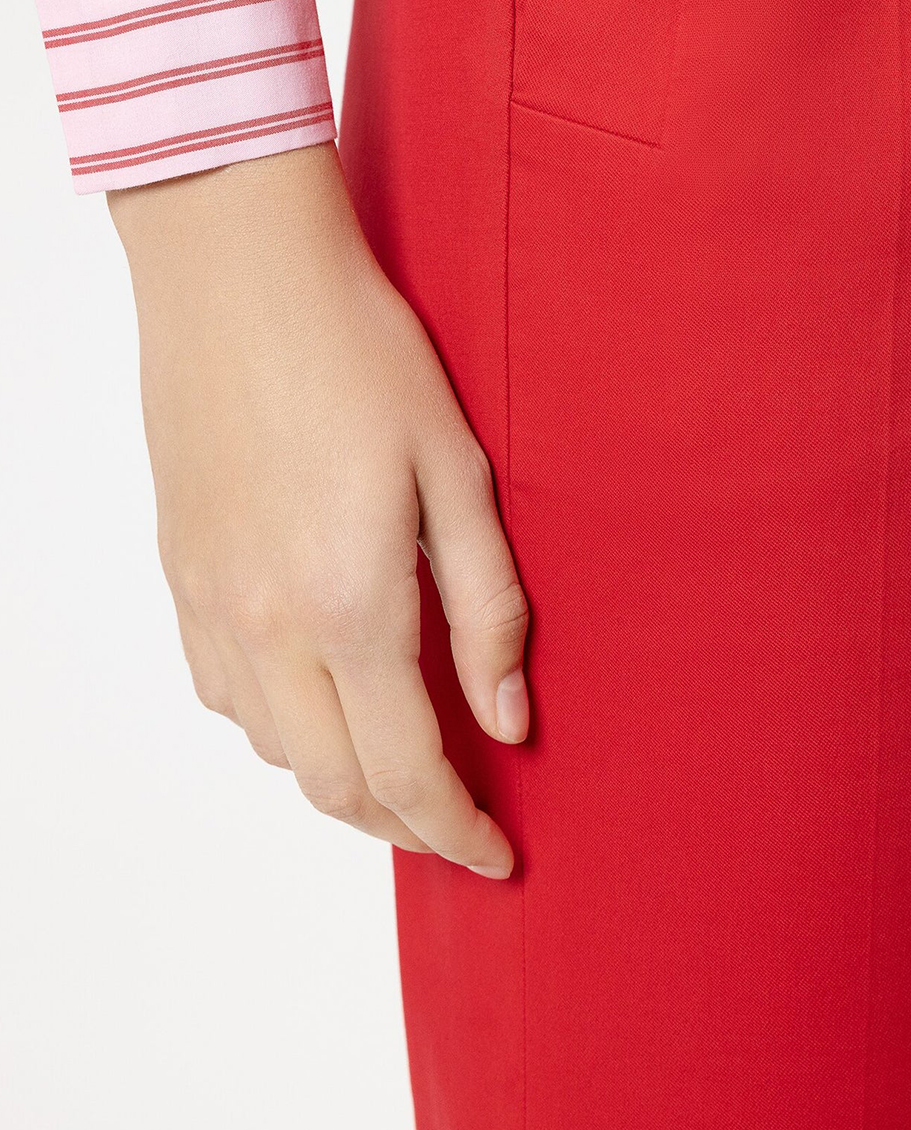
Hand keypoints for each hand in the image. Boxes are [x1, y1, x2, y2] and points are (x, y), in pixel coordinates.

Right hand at [108, 142, 526, 876]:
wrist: (241, 273)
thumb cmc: (361, 350)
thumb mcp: (458, 470)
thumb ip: (488, 607)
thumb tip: (511, 719)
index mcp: (351, 602)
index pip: (408, 770)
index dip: (457, 831)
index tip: (498, 856)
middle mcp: (267, 624)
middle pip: (333, 784)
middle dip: (402, 826)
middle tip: (458, 826)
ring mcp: (211, 602)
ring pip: (271, 749)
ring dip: (338, 781)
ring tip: (398, 763)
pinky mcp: (180, 571)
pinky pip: (221, 693)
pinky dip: (276, 726)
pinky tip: (317, 696)